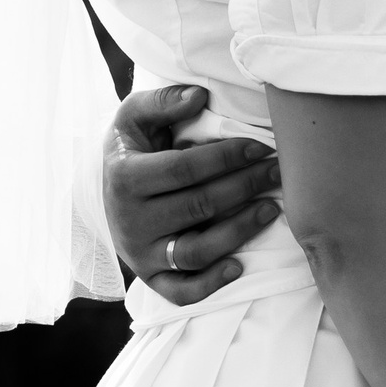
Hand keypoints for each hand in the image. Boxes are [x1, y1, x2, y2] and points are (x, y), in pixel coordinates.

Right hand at [102, 85, 284, 304]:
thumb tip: (199, 95)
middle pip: (198, 207)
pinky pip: (180, 291)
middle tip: (277, 173)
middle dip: (244, 187)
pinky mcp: (151, 277)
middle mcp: (130, 220)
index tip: (261, 147)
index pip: (184, 169)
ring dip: (239, 231)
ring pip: (195, 251)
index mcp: (126, 177)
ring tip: (271, 208)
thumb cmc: (132, 149)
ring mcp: (141, 254)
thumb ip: (163, 102)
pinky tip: (239, 265)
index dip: (226, 157)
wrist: (108, 191)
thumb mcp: (134, 118)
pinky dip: (210, 284)